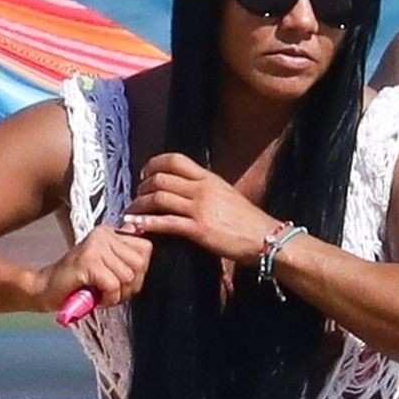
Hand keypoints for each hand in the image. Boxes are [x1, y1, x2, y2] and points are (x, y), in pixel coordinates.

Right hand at [29, 225, 151, 314]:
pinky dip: (108, 298)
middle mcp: (104, 234)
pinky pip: (113, 285)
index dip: (139, 272)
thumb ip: (127, 259)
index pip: (146, 248)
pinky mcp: (88, 261)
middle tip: (113, 292)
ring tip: (102, 294)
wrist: (46, 289)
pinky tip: (96, 298)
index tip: (121, 282)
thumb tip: (148, 250)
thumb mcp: (108, 267)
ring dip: (118, 294)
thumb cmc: (79, 283)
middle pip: (140, 263)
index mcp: (111, 232)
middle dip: (131, 285)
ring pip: (128, 275)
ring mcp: (95, 246)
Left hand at [123, 154, 277, 262]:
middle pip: (161, 178)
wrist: (266, 238)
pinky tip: (136, 226)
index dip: (153, 164)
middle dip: (142, 187)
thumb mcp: (226, 195)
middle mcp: (202, 189)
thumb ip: (206, 189)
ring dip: (139, 205)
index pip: (174, 160)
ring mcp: (200, 208)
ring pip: (159, 198)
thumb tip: (188, 189)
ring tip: (132, 213)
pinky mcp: (198, 230)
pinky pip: (166, 223)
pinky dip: (146, 223)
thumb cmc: (248, 221)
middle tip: (137, 197)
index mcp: (209, 178)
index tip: (144, 175)